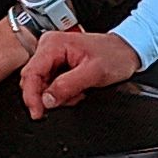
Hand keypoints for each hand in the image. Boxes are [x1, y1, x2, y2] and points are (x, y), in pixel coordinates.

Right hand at [18, 28, 142, 116]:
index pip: (31, 73)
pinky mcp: (57, 64)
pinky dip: (62, 93)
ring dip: (57, 95)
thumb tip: (47, 100)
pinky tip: (77, 90)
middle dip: (49, 96)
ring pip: (42, 85)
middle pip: (34, 80)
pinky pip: (51, 84)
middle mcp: (48, 47)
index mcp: (53, 44)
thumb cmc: (114, 55)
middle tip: (70, 99)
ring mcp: (52, 56)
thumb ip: (68, 86)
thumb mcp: (94, 72)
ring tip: (78, 92)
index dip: (31, 96)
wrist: (126, 51)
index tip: (38, 112)